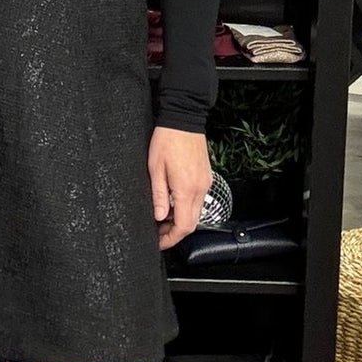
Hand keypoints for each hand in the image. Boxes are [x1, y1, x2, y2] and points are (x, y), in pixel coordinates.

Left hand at [148, 126, 211, 250]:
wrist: (183, 119)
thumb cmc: (167, 140)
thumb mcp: (155, 169)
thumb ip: (159, 196)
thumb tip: (159, 217)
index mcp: (186, 188)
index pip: (184, 226)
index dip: (171, 239)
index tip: (159, 242)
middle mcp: (200, 188)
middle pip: (192, 223)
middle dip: (174, 232)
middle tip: (157, 232)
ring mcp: (205, 183)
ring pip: (196, 212)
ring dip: (180, 219)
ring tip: (162, 217)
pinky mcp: (205, 177)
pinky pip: (198, 200)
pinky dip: (186, 207)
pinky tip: (173, 202)